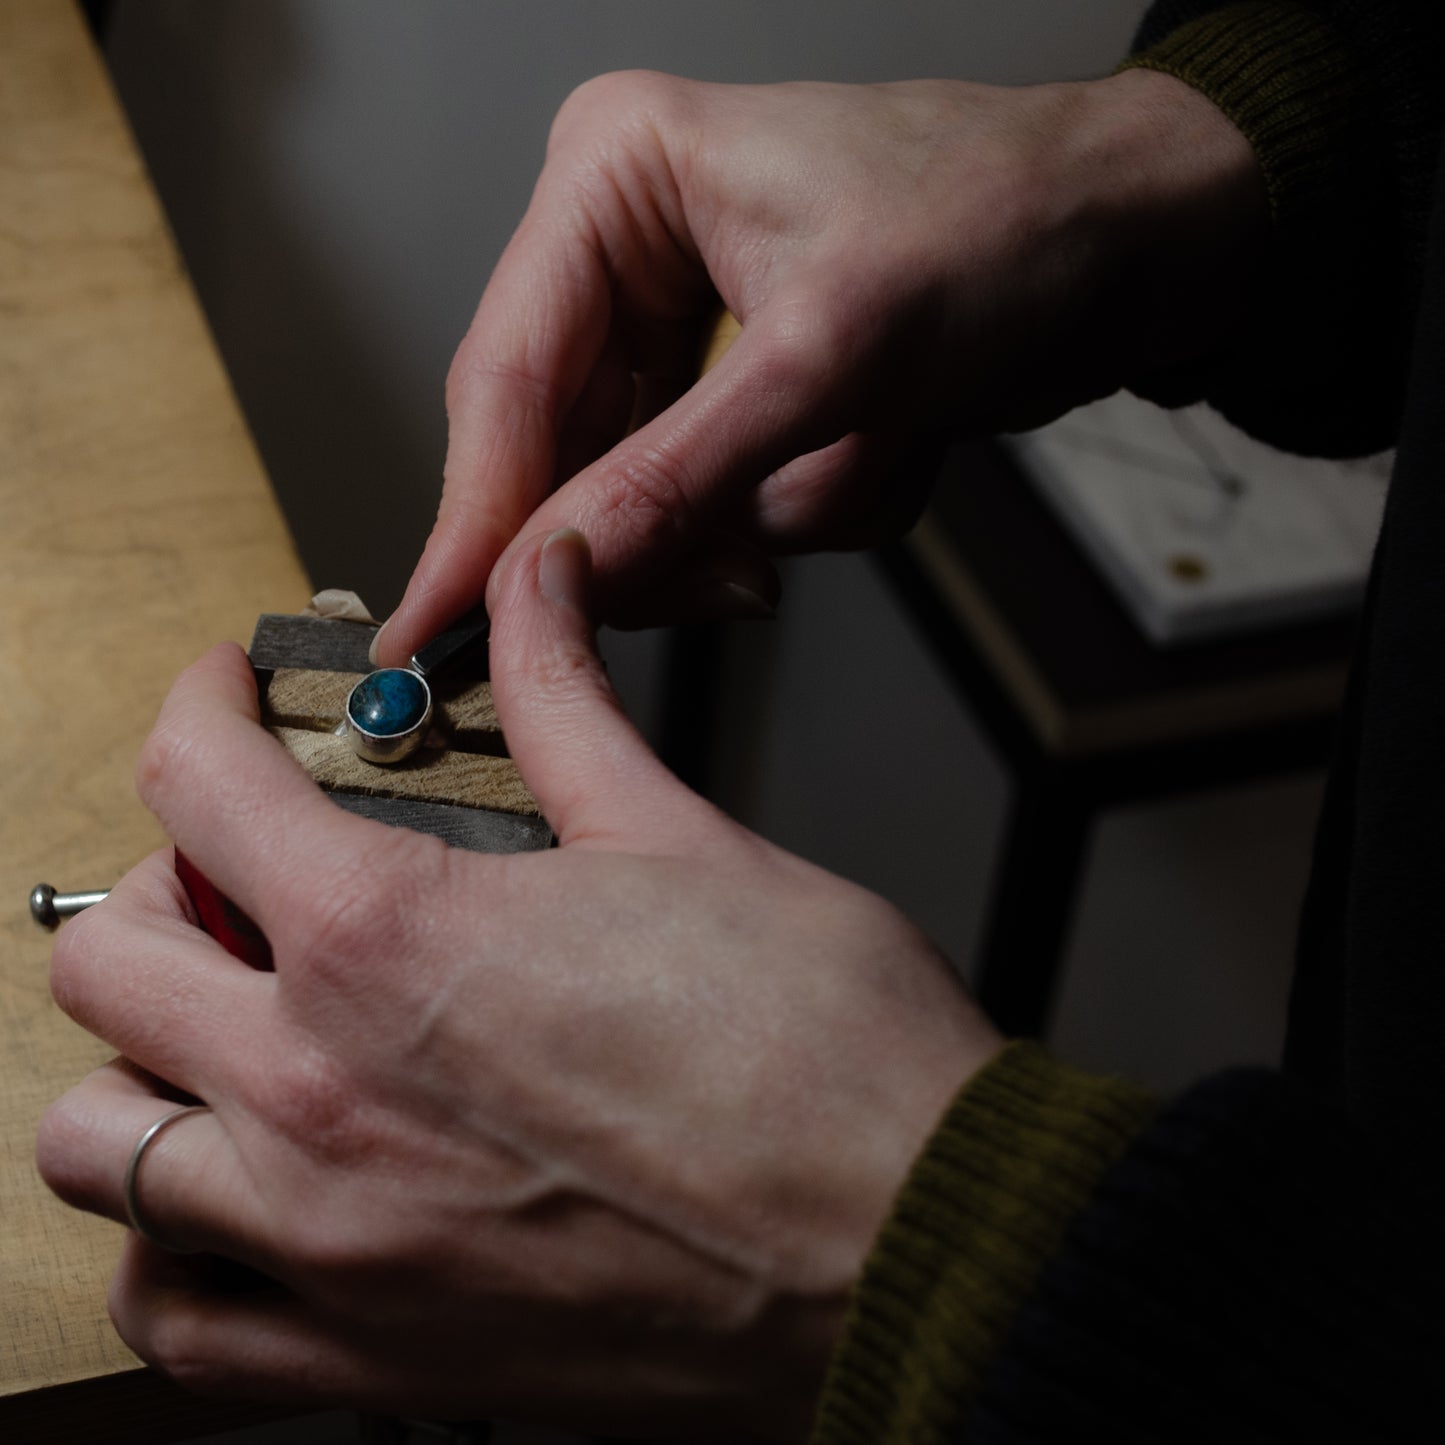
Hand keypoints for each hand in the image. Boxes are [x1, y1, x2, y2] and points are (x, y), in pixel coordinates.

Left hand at [38, 529, 1000, 1439]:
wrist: (914, 1246)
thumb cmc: (825, 1057)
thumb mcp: (683, 834)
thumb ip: (569, 700)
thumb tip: (543, 584)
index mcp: (393, 937)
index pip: (196, 781)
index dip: (202, 704)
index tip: (231, 698)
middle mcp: (323, 1094)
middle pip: (105, 955)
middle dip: (161, 880)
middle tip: (246, 872)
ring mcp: (330, 1243)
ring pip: (96, 1143)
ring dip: (143, 1065)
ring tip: (236, 1033)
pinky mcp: (375, 1359)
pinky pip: (173, 1318)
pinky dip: (171, 1247)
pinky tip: (245, 1197)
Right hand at [376, 67, 1263, 656]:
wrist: (1133, 240)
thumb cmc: (1001, 225)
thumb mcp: (825, 360)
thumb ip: (671, 477)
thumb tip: (553, 568)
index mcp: (617, 179)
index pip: (506, 375)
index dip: (476, 518)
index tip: (436, 627)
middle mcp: (632, 248)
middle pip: (573, 449)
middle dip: (661, 525)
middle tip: (724, 576)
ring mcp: (690, 326)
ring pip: (660, 494)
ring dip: (765, 514)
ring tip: (864, 455)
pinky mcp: (748, 388)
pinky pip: (736, 503)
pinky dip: (816, 504)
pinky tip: (892, 444)